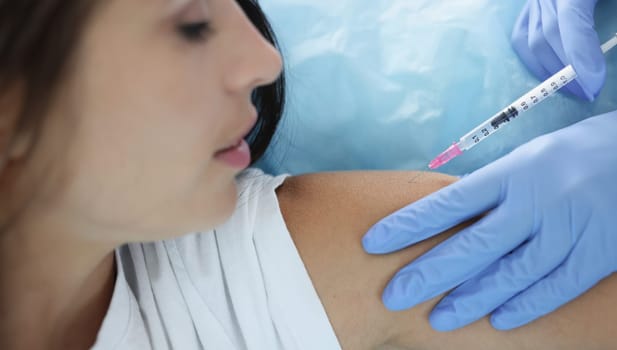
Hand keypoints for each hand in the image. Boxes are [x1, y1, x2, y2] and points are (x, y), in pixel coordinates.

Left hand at [362, 111, 616, 330]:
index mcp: (513, 171)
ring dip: (471, 299)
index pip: (449, 203)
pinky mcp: (597, 253)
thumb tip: (447, 218)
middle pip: (472, 245)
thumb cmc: (574, 154)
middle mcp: (536, 200)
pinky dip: (525, 306)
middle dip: (429, 273)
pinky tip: (498, 320)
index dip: (408, 225)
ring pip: (510, 274)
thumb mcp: (528, 158)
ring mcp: (568, 229)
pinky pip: (555, 287)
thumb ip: (493, 189)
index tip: (373, 242)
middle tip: (394, 295)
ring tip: (439, 319)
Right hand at [511, 0, 604, 100]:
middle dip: (566, 70)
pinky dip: (533, 58)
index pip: (568, 21)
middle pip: (547, 34)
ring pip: (531, 38)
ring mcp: (534, 0)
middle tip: (588, 93)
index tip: (592, 83)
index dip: (578, 55)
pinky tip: (549, 73)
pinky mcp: (530, 6)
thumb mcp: (616, 2)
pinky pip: (522, 35)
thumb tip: (598, 61)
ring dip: (549, 69)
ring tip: (571, 88)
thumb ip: (613, 20)